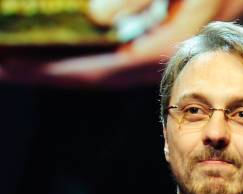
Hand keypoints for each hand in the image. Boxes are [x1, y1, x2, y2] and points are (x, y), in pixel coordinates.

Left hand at [0, 0, 242, 87]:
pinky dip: (94, 57)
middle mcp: (171, 48)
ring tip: (29, 63)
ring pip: (114, 69)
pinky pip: (126, 58)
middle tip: (8, 68)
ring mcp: (170, 45)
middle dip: (56, 72)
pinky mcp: (168, 38)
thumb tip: (96, 18)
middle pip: (105, 75)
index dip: (64, 70)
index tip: (21, 67)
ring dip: (70, 67)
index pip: (109, 66)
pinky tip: (71, 52)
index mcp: (176, 36)